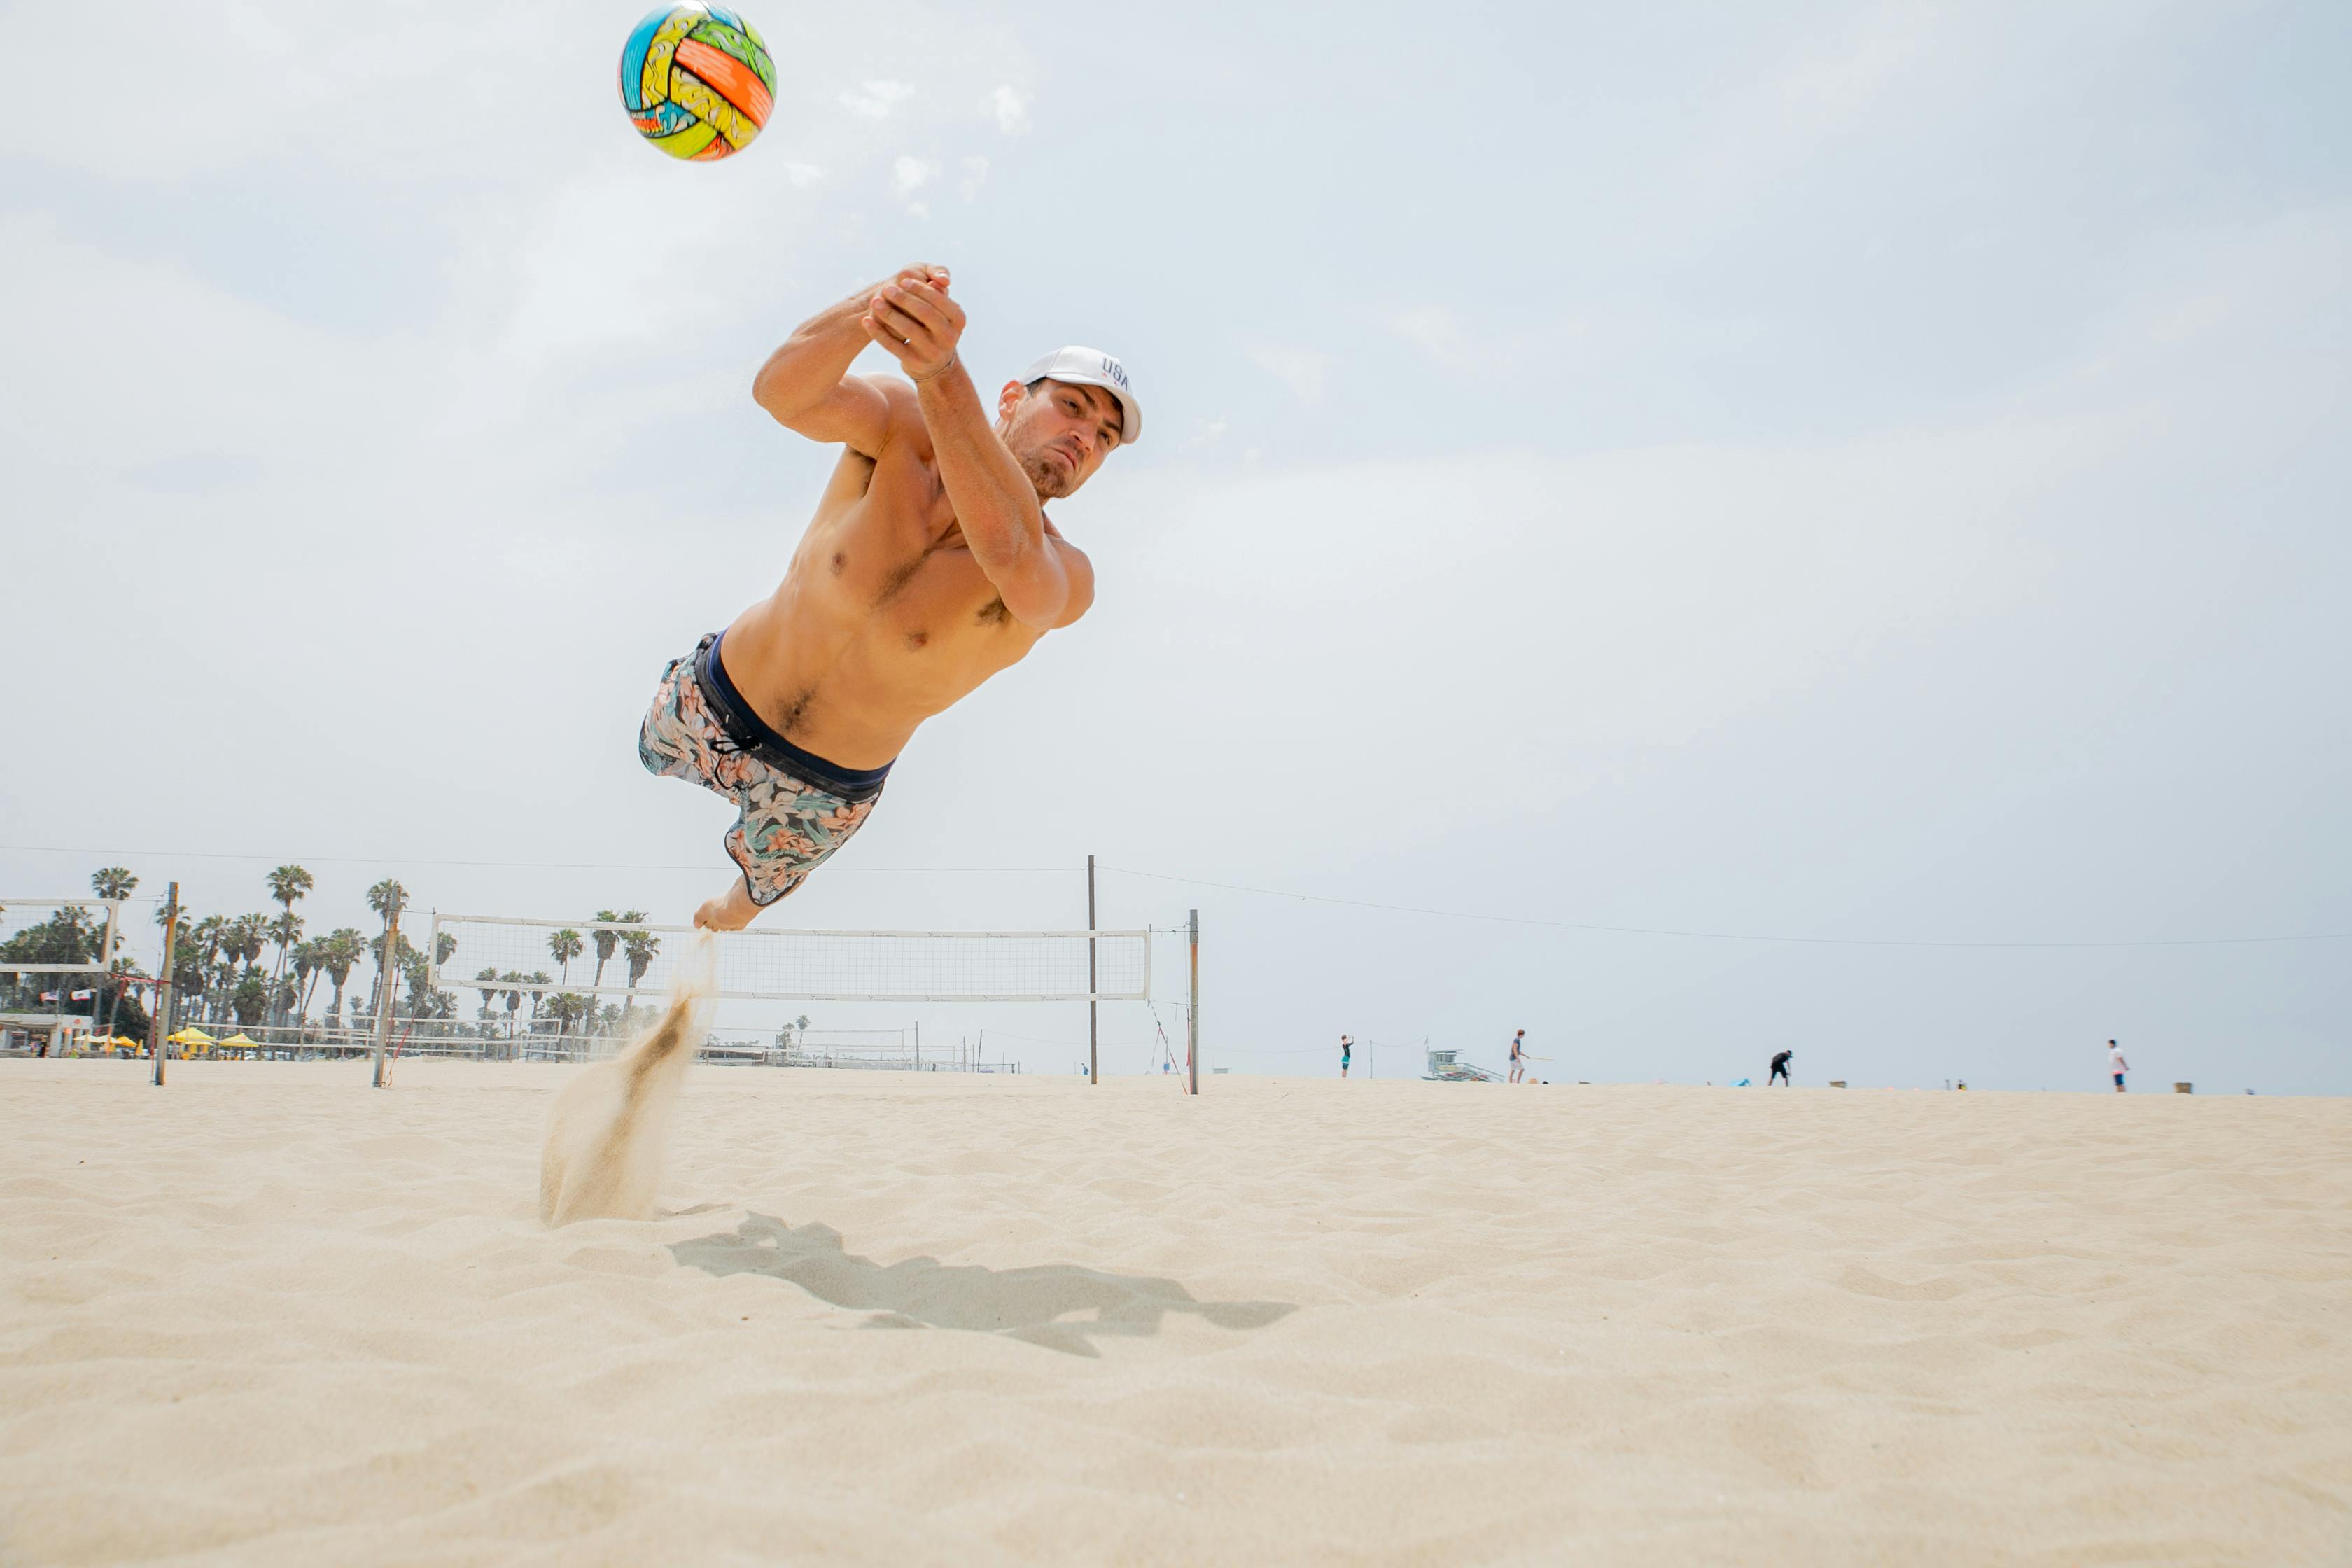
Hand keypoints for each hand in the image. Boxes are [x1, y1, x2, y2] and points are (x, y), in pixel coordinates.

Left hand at [861, 264, 963, 382]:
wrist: (935, 363)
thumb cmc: (936, 326)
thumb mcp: (943, 311)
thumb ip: (939, 293)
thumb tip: (938, 279)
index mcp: (958, 320)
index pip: (939, 300)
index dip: (920, 288)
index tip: (903, 279)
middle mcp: (949, 337)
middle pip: (924, 313)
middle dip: (904, 299)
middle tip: (886, 288)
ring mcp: (932, 352)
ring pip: (908, 330)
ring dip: (889, 314)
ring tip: (874, 301)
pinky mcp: (915, 363)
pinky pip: (893, 346)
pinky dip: (878, 332)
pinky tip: (867, 321)